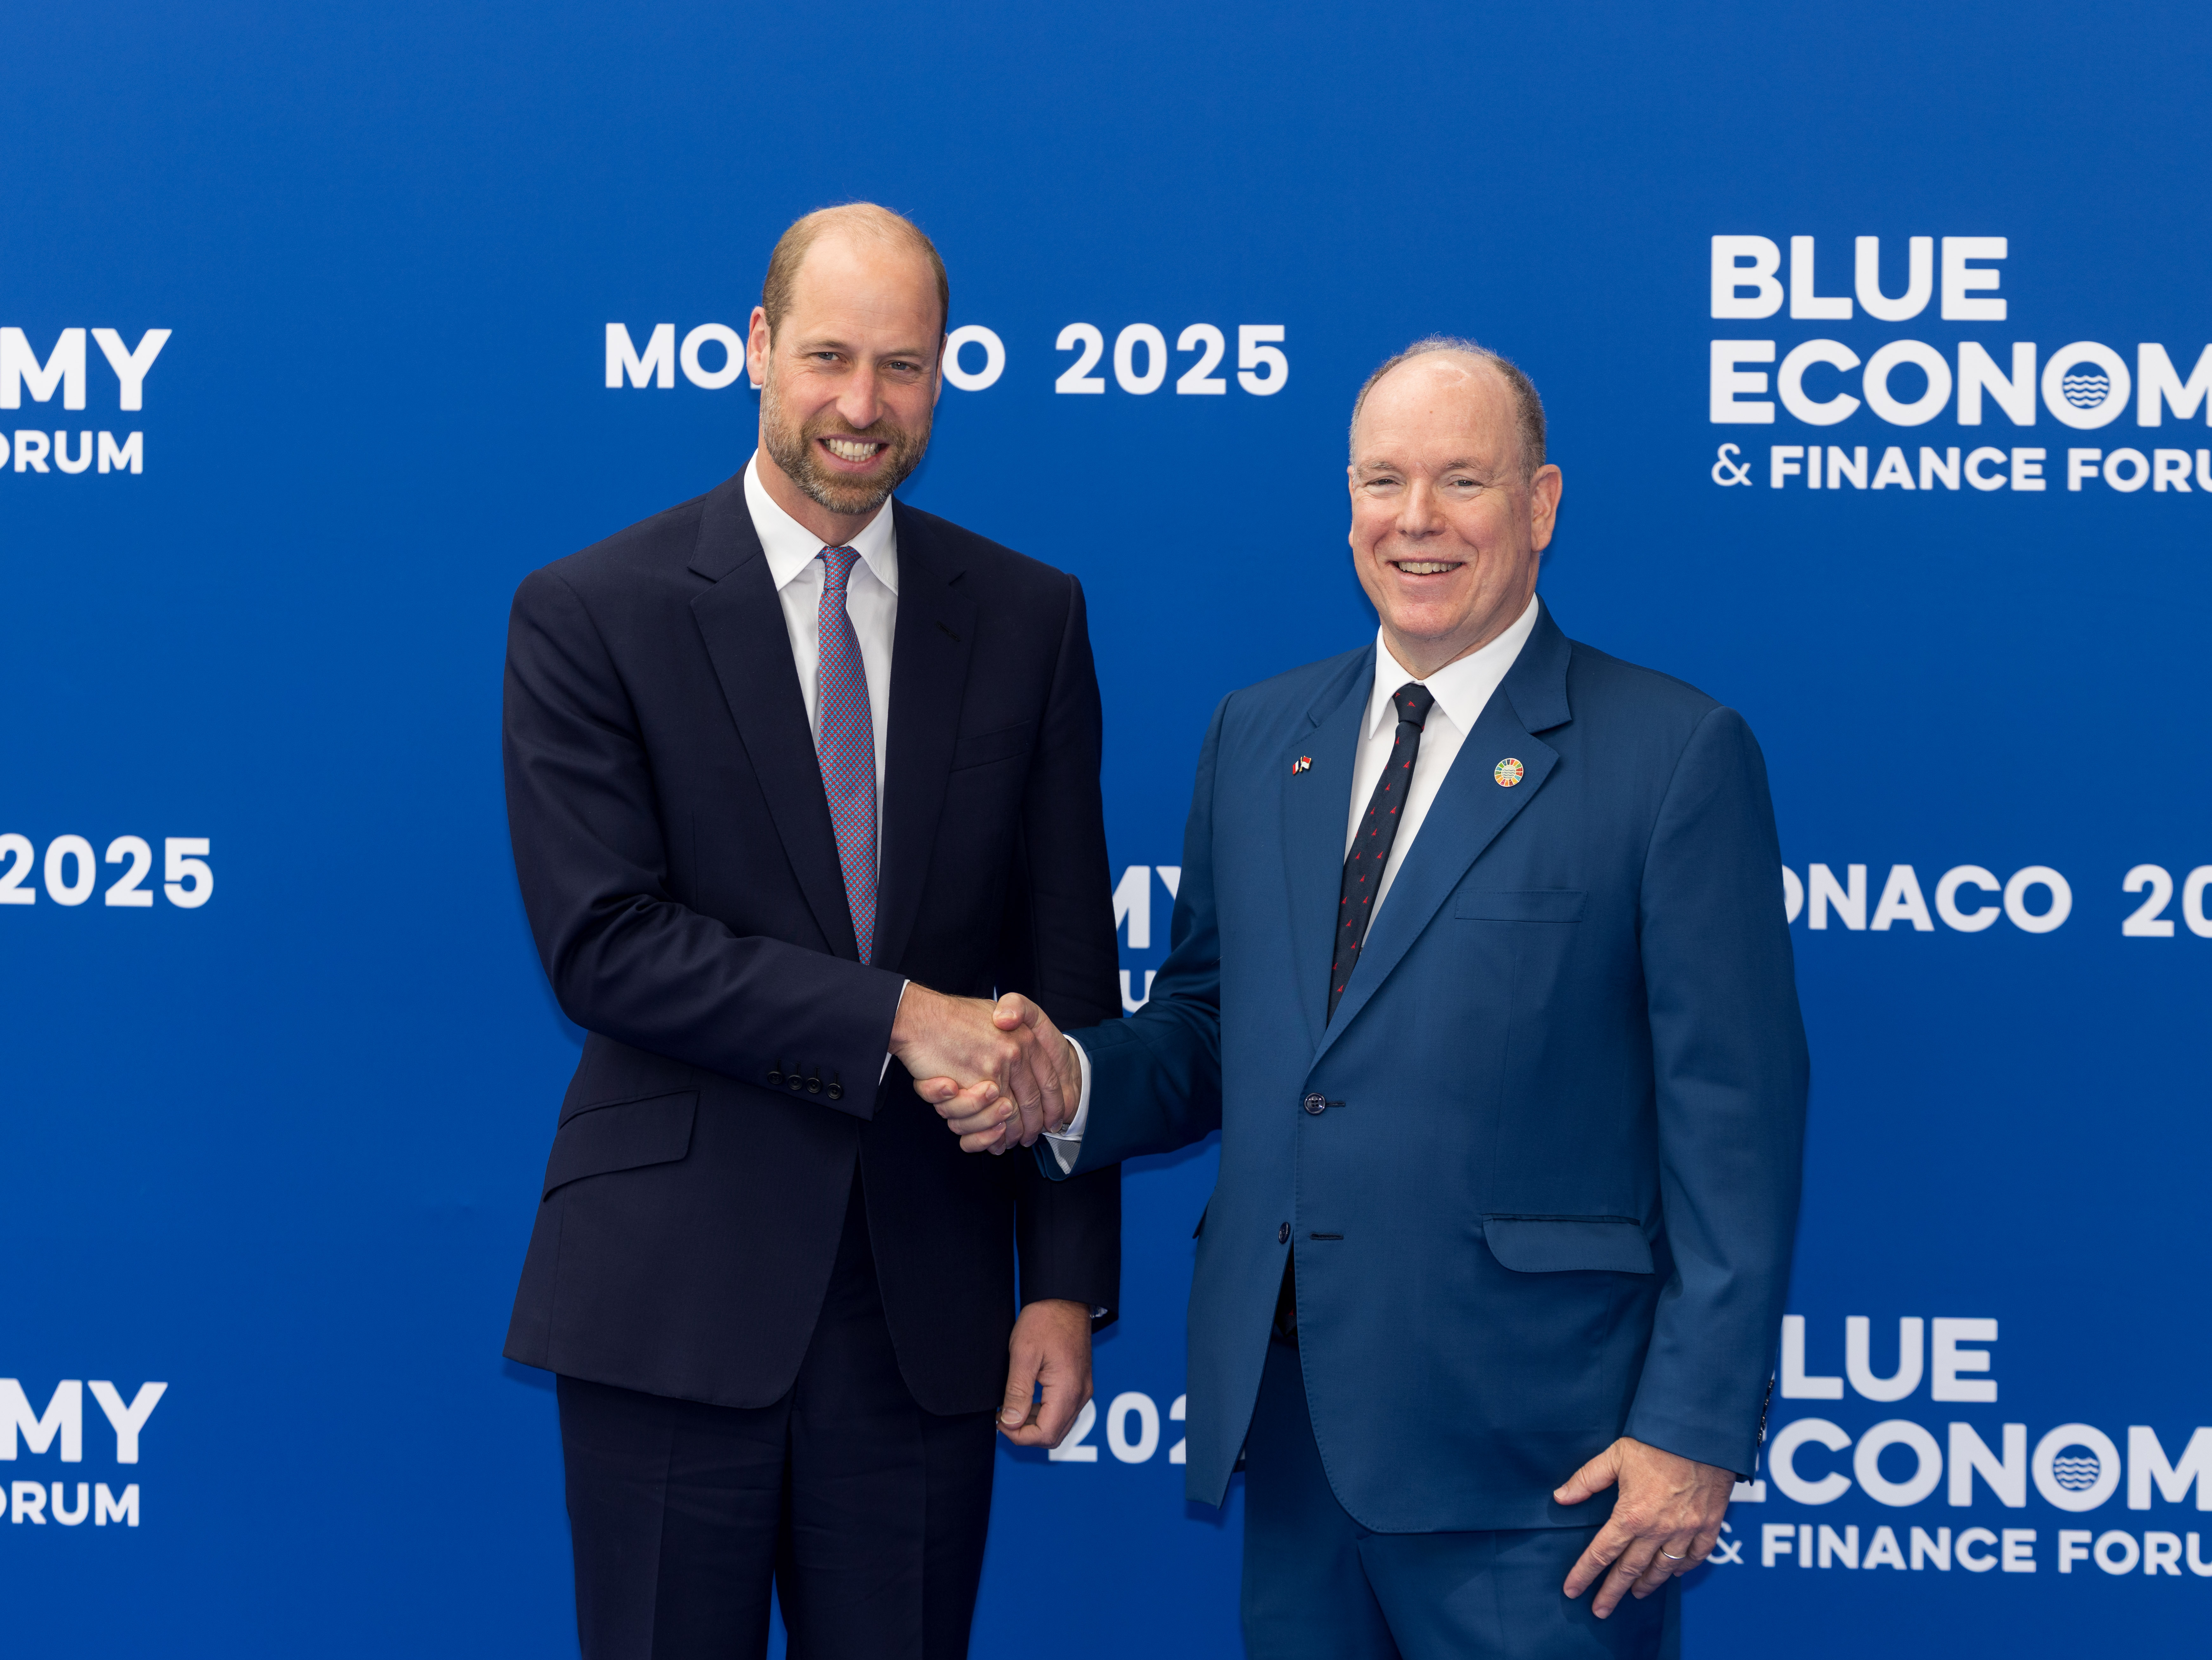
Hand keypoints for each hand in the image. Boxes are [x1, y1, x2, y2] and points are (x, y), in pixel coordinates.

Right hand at [890, 986, 1067, 1147]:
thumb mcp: (995, 1010)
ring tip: (1010, 1141)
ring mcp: (994, 1071)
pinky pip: (988, 1120)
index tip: (1055, 1119)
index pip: (1049, 1080)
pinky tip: (993, 1139)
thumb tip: (1025, 1045)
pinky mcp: (973, 1086)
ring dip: (1009, 1133)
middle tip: (1031, 1138)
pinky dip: (990, 1135)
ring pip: (1010, 1116)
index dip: (1055, 1104)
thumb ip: (1013, 1024)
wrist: (921, 1017)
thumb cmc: (953, 1015)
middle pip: (1032, 1102)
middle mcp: (1015, 1054)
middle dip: (1033, 1125)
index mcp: (1025, 1037)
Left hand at [999, 1298, 1092, 1447]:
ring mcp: (1082, 1390)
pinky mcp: (1079, 1384)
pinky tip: (1025, 1401)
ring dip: (1033, 1424)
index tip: (1000, 1420)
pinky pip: (1063, 1411)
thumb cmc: (1044, 1321)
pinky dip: (1043, 1413)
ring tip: (1010, 1409)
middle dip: (1025, 1433)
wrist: (1065, 1299)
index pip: (1045, 1435)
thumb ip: (1017, 1392)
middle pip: (1053, 1436)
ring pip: (1058, 1425)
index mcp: (1067, 1390)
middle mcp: (1080, 1395)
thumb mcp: (1023, 1354)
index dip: (1018, 1436)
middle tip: (1003, 1418)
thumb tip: (1010, 1422)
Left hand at [1555, 1437, 1734, 1616]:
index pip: (1601, 1553)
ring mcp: (1686, 1531)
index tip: (1571, 1591)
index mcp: (1631, 1515)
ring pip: (1663, 1569)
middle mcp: (1658, 1530)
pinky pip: (1695, 1556)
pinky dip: (1683, 1568)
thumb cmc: (1655, 1442)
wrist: (1700, 1434)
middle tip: (1600, 1610)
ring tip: (1634, 1594)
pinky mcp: (1709, 1525)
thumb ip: (1586, 1480)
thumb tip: (1560, 1498)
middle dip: (1612, 1592)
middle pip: (1630, 1570)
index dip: (1584, 1573)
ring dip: (1646, 1584)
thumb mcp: (1614, 1455)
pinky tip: (1673, 1573)